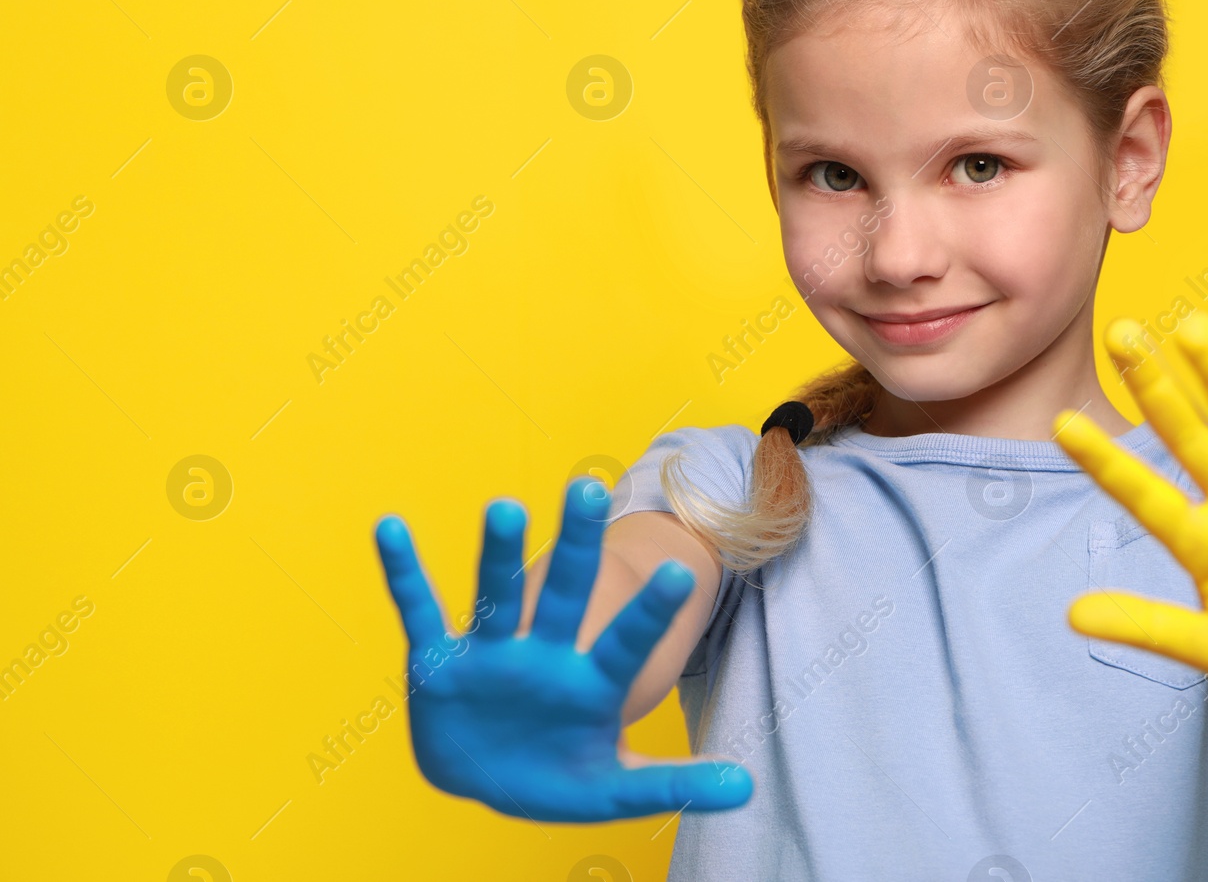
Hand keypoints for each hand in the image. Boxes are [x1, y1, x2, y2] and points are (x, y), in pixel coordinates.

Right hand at [373, 479, 753, 820]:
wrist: (490, 773)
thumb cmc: (558, 774)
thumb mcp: (613, 788)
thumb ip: (672, 784)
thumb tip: (747, 791)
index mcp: (590, 682)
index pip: (625, 641)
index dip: (649, 613)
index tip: (682, 573)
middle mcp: (543, 654)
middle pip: (565, 592)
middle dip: (577, 544)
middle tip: (590, 486)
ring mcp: (491, 654)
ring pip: (495, 594)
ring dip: (497, 553)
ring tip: (505, 506)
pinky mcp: (439, 662)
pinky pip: (418, 611)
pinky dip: (403, 572)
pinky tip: (389, 527)